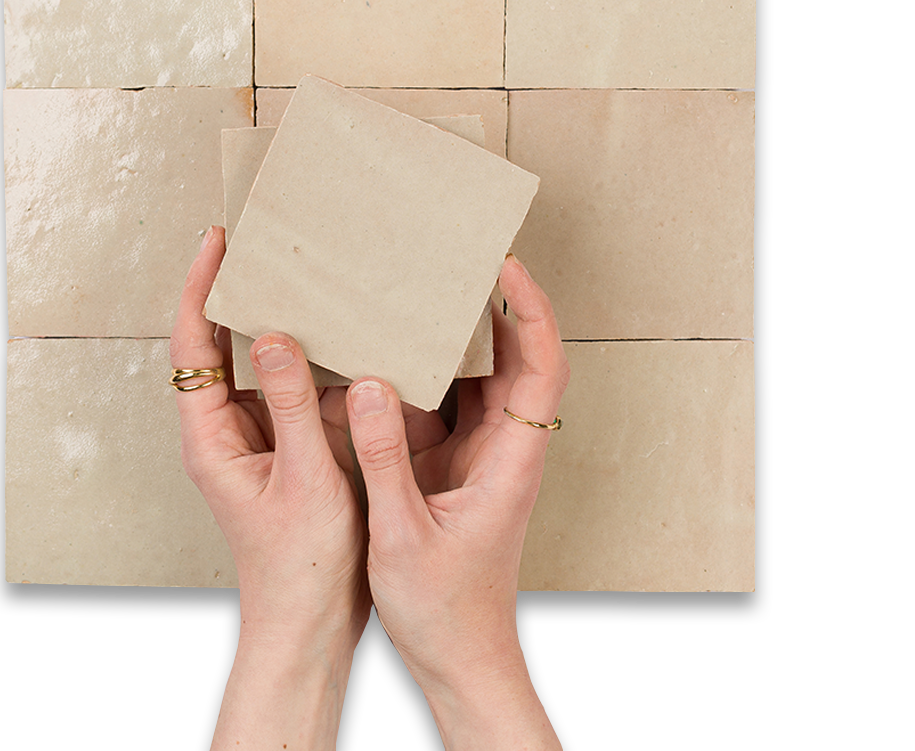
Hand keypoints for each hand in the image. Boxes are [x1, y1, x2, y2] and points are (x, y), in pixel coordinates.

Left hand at [170, 226, 370, 654]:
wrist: (312, 623)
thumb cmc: (302, 565)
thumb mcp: (304, 477)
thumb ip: (289, 403)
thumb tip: (274, 336)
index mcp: (212, 436)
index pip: (193, 345)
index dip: (200, 288)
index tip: (217, 242)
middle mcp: (227, 430)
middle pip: (219, 346)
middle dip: (236, 294)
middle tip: (264, 245)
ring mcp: (257, 438)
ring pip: (258, 366)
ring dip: (277, 325)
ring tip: (303, 280)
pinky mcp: (287, 447)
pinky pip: (293, 391)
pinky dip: (311, 362)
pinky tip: (341, 341)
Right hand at [346, 254, 568, 746]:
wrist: (461, 656)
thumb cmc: (444, 608)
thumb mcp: (402, 534)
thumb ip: (386, 459)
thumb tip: (373, 385)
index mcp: (511, 461)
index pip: (541, 370)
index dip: (530, 314)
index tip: (506, 267)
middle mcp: (507, 449)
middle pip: (522, 359)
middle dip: (503, 305)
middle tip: (466, 258)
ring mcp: (486, 455)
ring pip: (491, 377)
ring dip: (471, 333)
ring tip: (433, 289)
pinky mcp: (461, 463)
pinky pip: (458, 401)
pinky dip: (438, 369)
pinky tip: (401, 351)